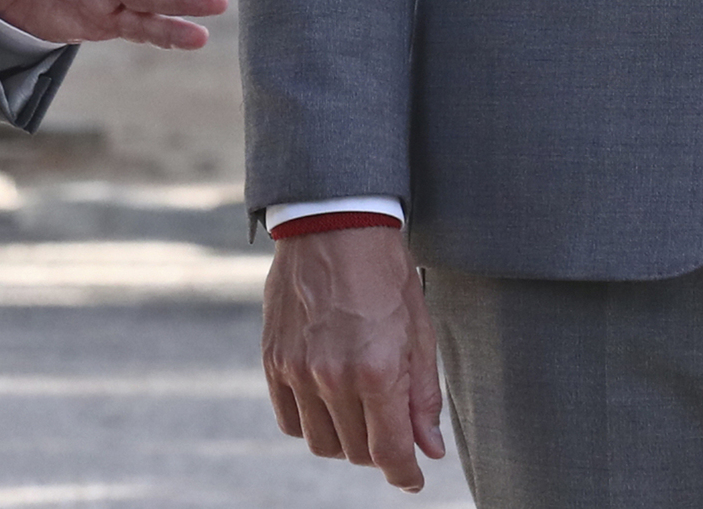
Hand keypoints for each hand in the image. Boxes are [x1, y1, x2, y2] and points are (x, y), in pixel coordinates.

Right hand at [263, 226, 448, 491]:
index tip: (412, 478)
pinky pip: (289, 419)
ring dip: (344, 439)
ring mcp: (298, 370)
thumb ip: (423, 397)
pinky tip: (327, 399)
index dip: (405, 475)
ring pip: (321, 442)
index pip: (389, 453)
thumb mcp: (419, 332)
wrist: (334, 223)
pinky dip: (310, 421)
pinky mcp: (274, 360)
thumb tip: (429, 449)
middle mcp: (333, 377)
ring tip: (358, 410)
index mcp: (377, 371)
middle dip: (379, 450)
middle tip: (390, 427)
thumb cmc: (385, 272)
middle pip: (356, 453)